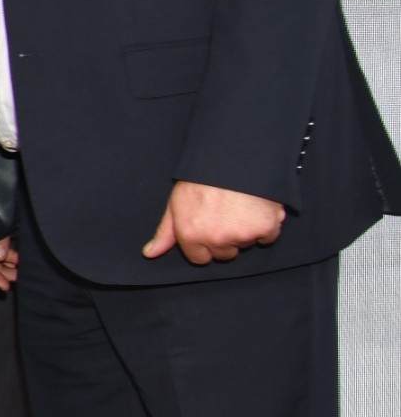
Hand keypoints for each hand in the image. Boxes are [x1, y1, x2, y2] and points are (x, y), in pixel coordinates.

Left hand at [143, 180, 285, 264]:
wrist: (232, 158)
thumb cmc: (200, 179)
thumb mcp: (175, 203)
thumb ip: (165, 232)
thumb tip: (150, 253)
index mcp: (191, 235)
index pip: (200, 258)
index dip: (204, 245)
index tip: (208, 228)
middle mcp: (215, 239)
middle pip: (224, 254)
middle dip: (224, 238)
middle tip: (225, 213)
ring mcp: (241, 235)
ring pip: (245, 244)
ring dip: (245, 231)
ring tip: (239, 206)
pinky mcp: (265, 228)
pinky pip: (268, 238)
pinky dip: (266, 226)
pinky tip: (257, 208)